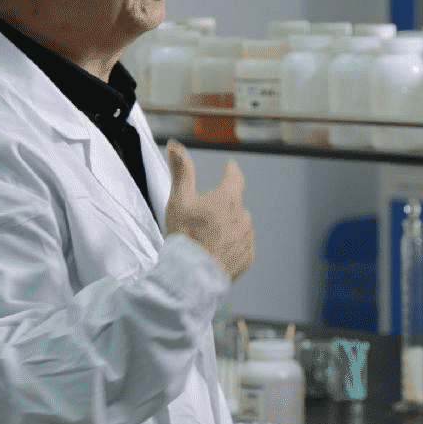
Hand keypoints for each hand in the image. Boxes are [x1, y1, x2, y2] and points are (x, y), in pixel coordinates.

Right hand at [164, 139, 254, 280]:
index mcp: (227, 199)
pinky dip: (231, 244)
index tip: (230, 166)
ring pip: (239, 224)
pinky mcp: (247, 256)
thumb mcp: (179, 200)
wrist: (193, 276)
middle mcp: (242, 216)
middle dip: (222, 205)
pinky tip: (215, 251)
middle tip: (203, 216)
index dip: (231, 170)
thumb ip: (180, 171)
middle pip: (233, 203)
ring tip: (207, 237)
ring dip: (227, 225)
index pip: (234, 176)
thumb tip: (175, 147)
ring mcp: (246, 237)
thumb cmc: (185, 237)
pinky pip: (241, 244)